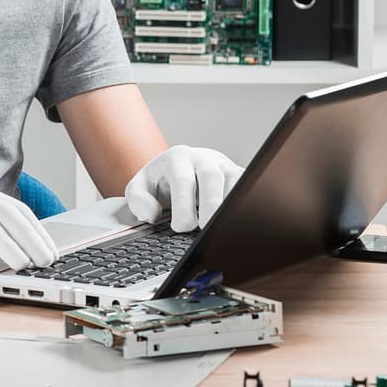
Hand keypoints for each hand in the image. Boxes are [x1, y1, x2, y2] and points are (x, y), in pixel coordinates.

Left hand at [124, 145, 243, 232]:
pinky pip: (248, 188)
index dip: (183, 205)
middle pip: (211, 177)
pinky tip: (238, 223)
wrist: (177, 170)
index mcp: (177, 159)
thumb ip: (138, 199)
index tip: (181, 227)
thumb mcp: (139, 188)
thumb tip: (152, 214)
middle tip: (205, 228)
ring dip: (230, 206)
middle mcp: (203, 158)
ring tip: (223, 228)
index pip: (183, 180)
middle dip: (210, 204)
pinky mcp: (239, 176)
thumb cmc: (160, 183)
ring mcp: (224, 166)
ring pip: (234, 181)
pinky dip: (245, 205)